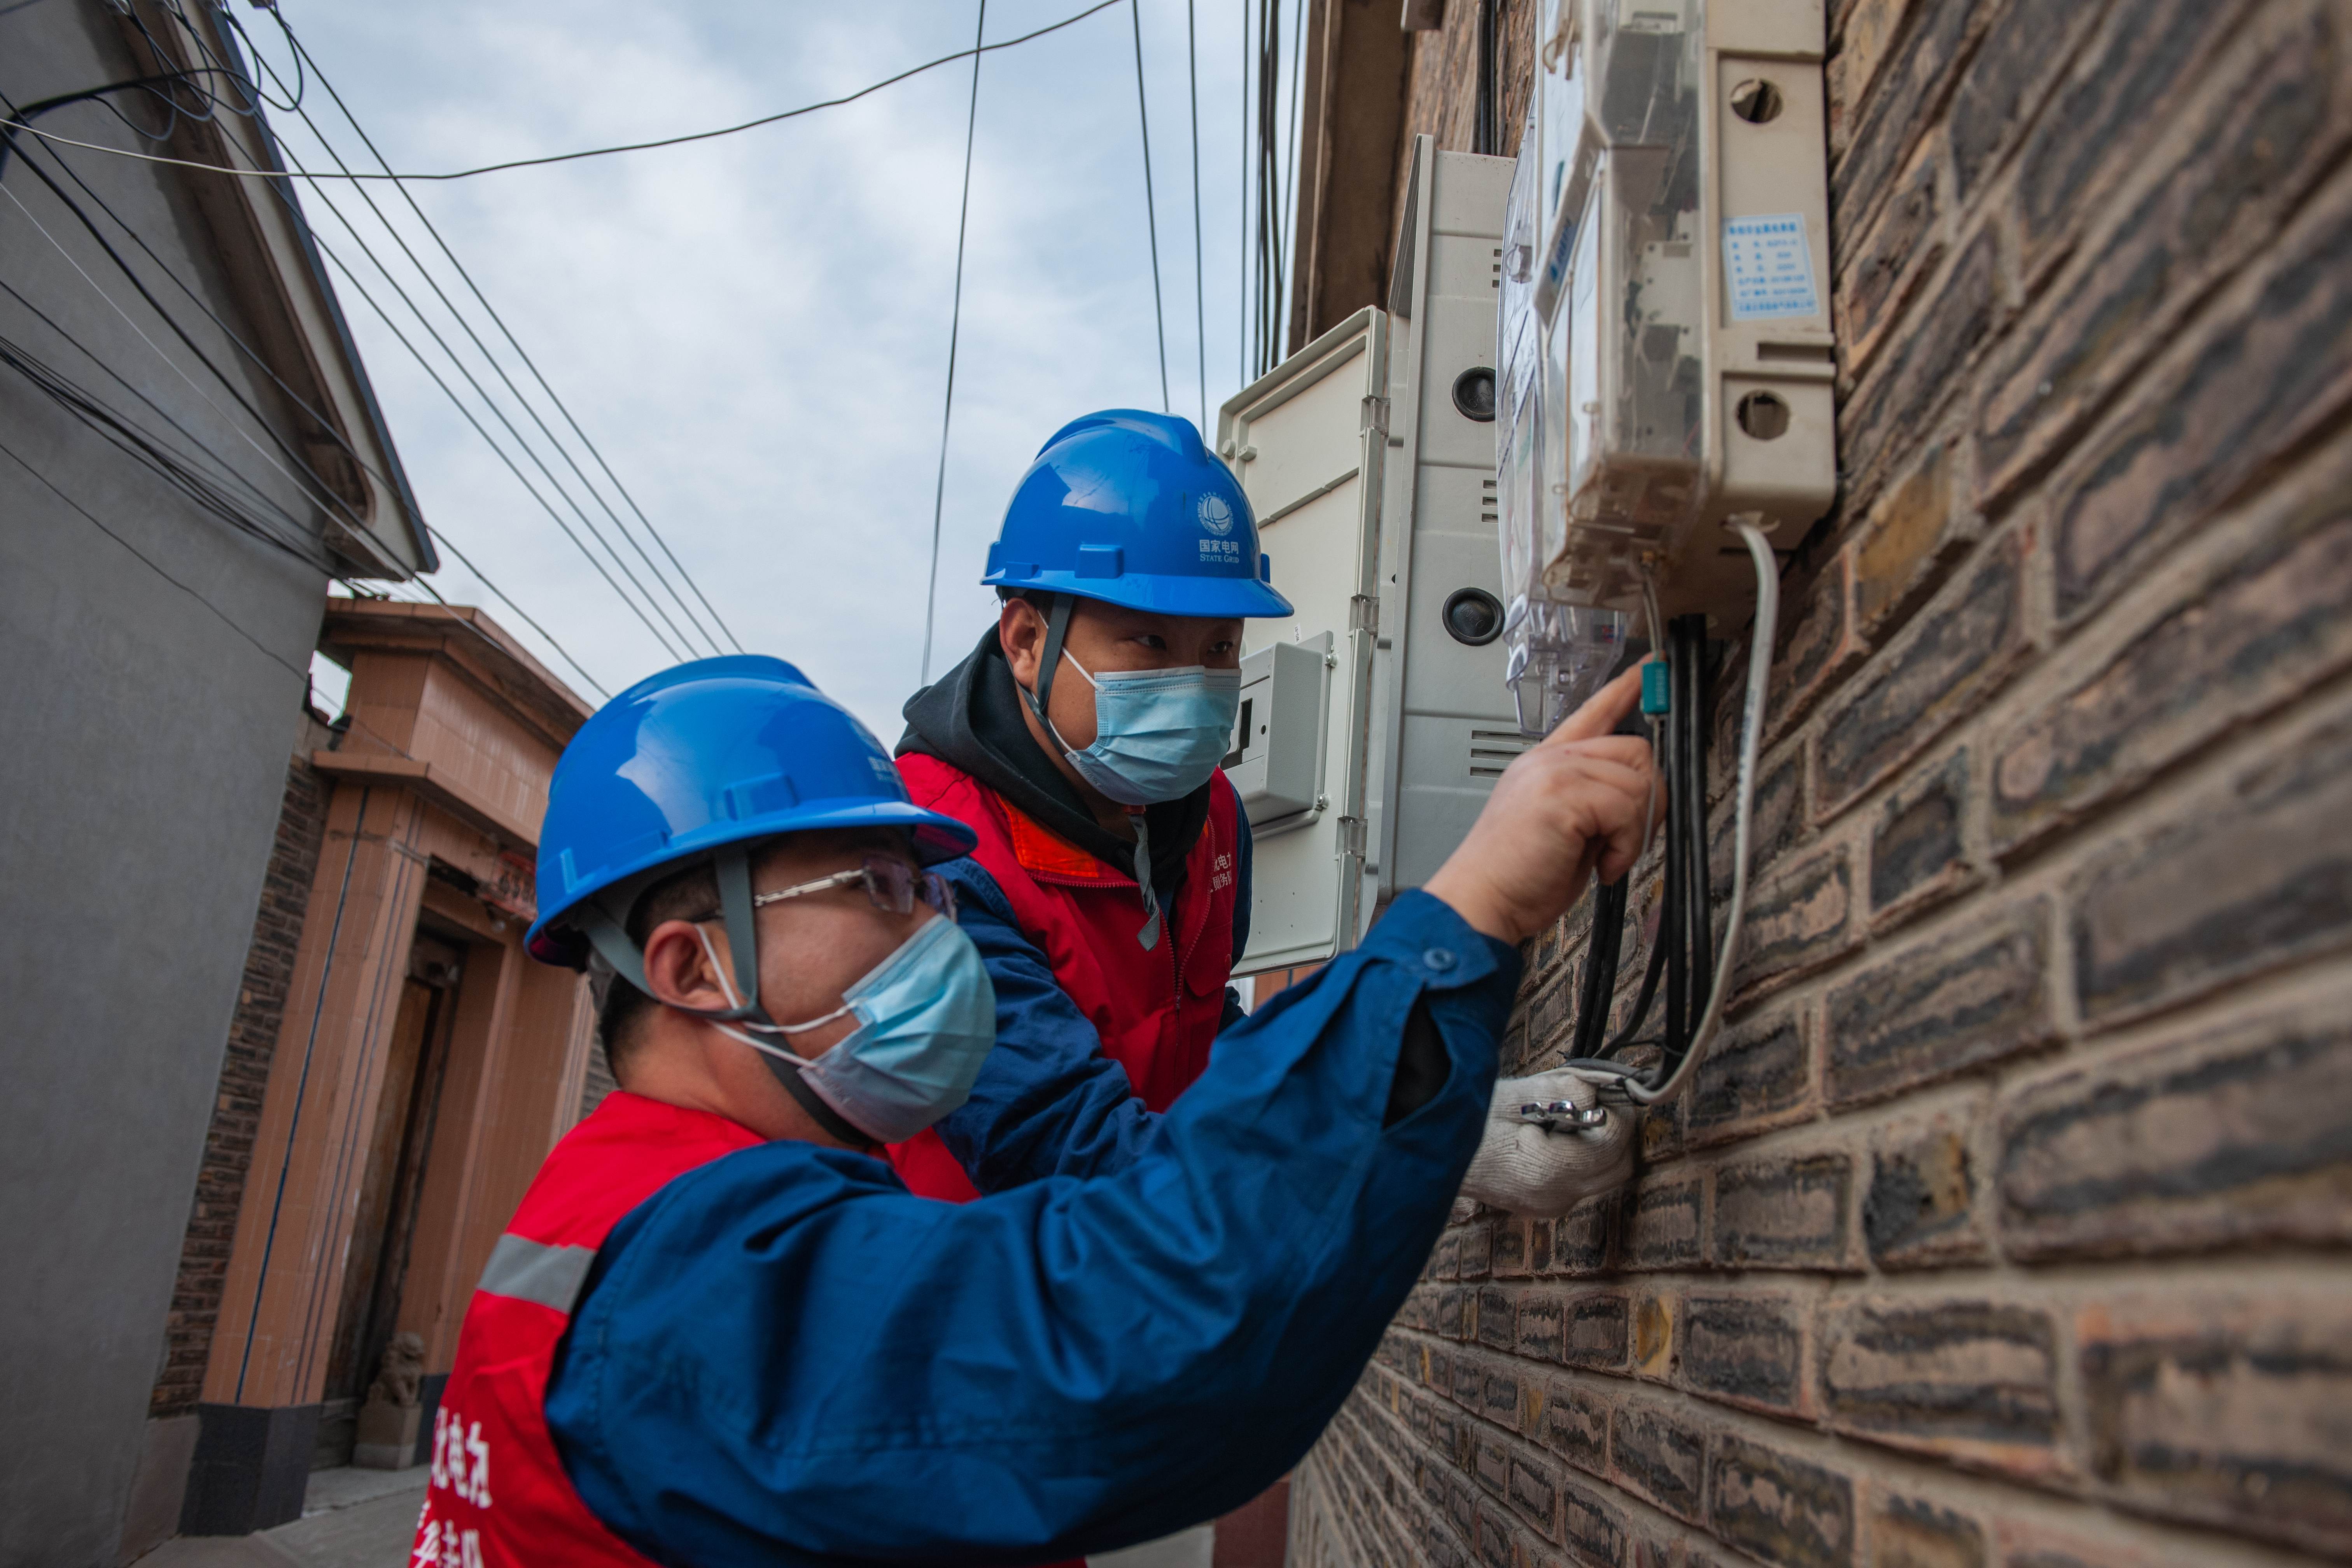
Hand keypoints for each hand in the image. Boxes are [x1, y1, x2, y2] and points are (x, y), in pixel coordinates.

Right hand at [1423, 663, 1659, 944]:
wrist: (1483, 899)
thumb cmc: (1519, 874)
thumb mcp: (1564, 828)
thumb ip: (1594, 803)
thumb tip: (1638, 802)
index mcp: (1546, 763)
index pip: (1592, 712)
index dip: (1625, 688)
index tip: (1650, 666)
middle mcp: (1550, 760)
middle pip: (1634, 750)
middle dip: (1646, 800)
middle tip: (1626, 838)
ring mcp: (1554, 773)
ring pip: (1637, 783)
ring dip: (1634, 832)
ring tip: (1606, 858)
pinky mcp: (1562, 795)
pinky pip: (1627, 808)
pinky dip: (1625, 846)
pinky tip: (1602, 866)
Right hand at [1458, 1067, 1635, 1214]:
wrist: (1426, 1157)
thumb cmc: (1462, 1123)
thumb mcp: (1510, 1097)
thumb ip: (1561, 1090)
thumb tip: (1600, 1086)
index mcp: (1545, 1173)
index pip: (1612, 1143)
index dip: (1616, 1110)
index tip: (1602, 1087)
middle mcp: (1554, 1198)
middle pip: (1619, 1164)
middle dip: (1615, 1128)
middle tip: (1590, 1099)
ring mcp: (1550, 1206)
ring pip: (1605, 1174)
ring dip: (1600, 1142)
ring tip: (1567, 1117)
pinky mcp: (1545, 1204)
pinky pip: (1583, 1180)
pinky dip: (1582, 1155)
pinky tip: (1553, 1135)